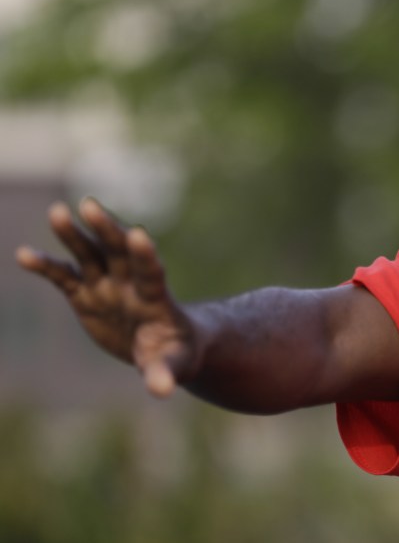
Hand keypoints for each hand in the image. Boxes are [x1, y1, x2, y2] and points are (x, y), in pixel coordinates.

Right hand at [16, 198, 198, 397]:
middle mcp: (130, 284)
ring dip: (74, 235)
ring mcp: (106, 286)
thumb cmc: (176, 354)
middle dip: (106, 229)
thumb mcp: (174, 365)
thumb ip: (165, 374)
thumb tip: (161, 390)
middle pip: (118, 252)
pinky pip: (63, 277)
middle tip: (90, 206)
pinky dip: (46, 265)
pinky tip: (23, 254)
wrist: (162, 346)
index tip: (139, 234)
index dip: (145, 255)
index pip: (151, 272)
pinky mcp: (86, 295)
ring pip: (89, 255)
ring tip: (57, 211)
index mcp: (156, 298)